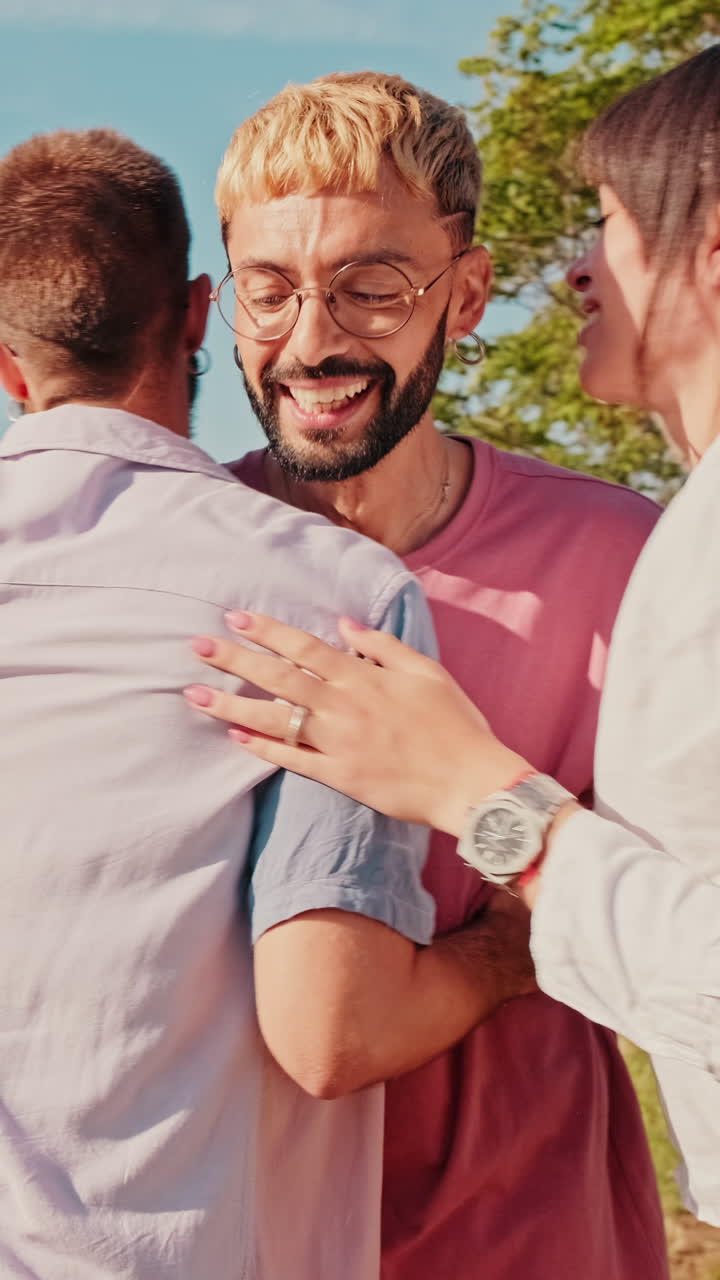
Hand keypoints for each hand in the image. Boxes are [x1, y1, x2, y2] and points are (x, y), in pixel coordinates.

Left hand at [183, 611, 527, 835]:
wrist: (470, 782)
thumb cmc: (455, 723)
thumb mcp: (426, 672)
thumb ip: (383, 645)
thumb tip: (345, 625)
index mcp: (364, 678)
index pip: (304, 646)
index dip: (267, 631)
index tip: (234, 617)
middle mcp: (344, 707)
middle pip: (278, 678)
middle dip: (234, 661)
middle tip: (197, 647)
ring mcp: (338, 744)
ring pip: (275, 720)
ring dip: (232, 706)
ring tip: (195, 696)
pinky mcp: (339, 778)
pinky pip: (293, 761)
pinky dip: (263, 749)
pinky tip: (235, 738)